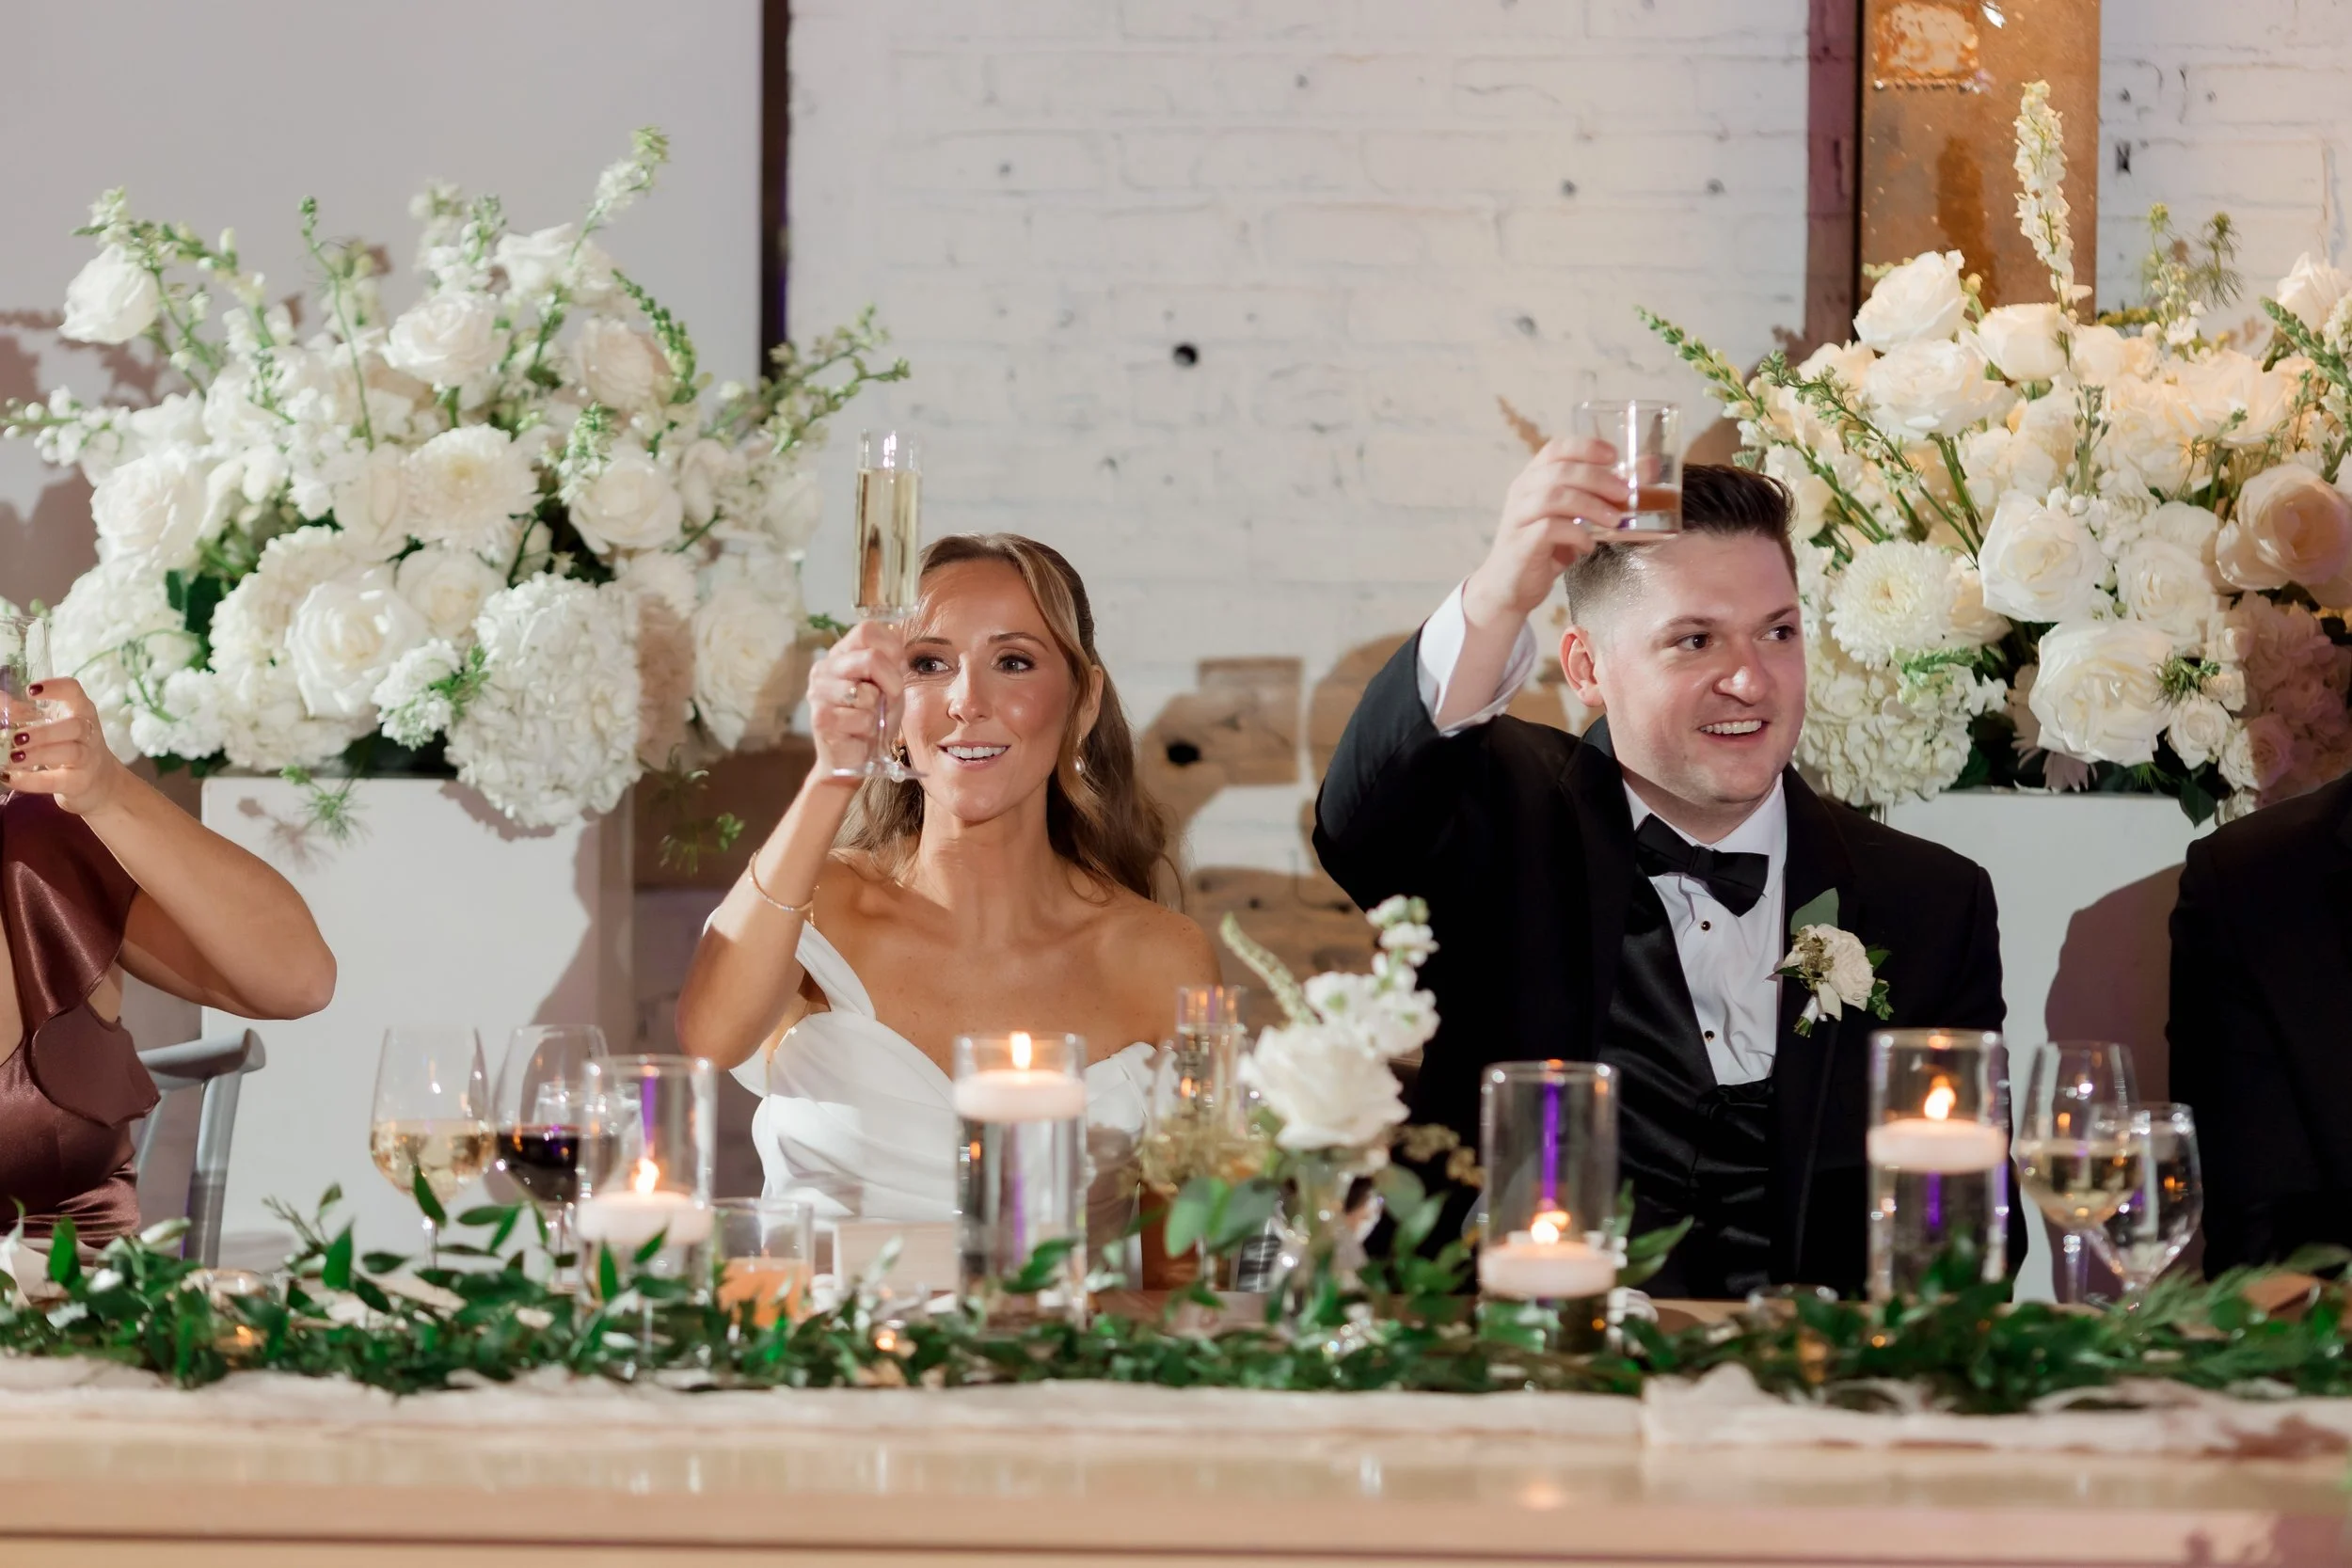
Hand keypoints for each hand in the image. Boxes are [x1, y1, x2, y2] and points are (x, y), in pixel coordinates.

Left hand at [2, 678, 129, 816]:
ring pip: (70, 752)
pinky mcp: (79, 782)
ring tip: (11, 758)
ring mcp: (88, 759)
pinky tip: (9, 777)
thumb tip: (0, 700)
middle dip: (44, 732)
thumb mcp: (52, 725)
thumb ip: (25, 713)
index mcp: (81, 711)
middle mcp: (89, 733)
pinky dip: (31, 780)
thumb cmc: (69, 745)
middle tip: (16, 738)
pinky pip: (57, 781)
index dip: (55, 688)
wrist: (99, 780)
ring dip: (38, 754)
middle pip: (75, 726)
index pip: (74, 692)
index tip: (30, 691)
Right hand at [804, 619, 907, 780]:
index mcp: (841, 654)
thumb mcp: (889, 686)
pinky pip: (862, 718)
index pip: (867, 630)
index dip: (891, 648)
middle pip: (870, 658)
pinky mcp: (821, 717)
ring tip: (868, 718)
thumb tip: (897, 647)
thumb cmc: (872, 719)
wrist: (854, 757)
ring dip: (877, 710)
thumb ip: (892, 664)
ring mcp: (819, 692)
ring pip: (867, 693)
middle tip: (888, 700)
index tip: (896, 669)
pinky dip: (869, 729)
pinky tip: (857, 732)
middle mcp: (824, 668)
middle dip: (892, 682)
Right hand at [1461, 438, 1626, 624]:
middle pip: (1561, 470)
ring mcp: (1518, 516)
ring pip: (1554, 497)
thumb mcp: (1577, 516)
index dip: (1586, 446)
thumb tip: (1650, 467)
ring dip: (1591, 505)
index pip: (1557, 448)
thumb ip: (1605, 493)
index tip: (1614, 455)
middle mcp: (1522, 490)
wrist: (1511, 586)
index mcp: (1534, 477)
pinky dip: (1576, 534)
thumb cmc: (1548, 547)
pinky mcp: (1520, 542)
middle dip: (1598, 479)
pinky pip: (1548, 529)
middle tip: (1625, 494)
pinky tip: (1588, 546)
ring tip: (1615, 521)